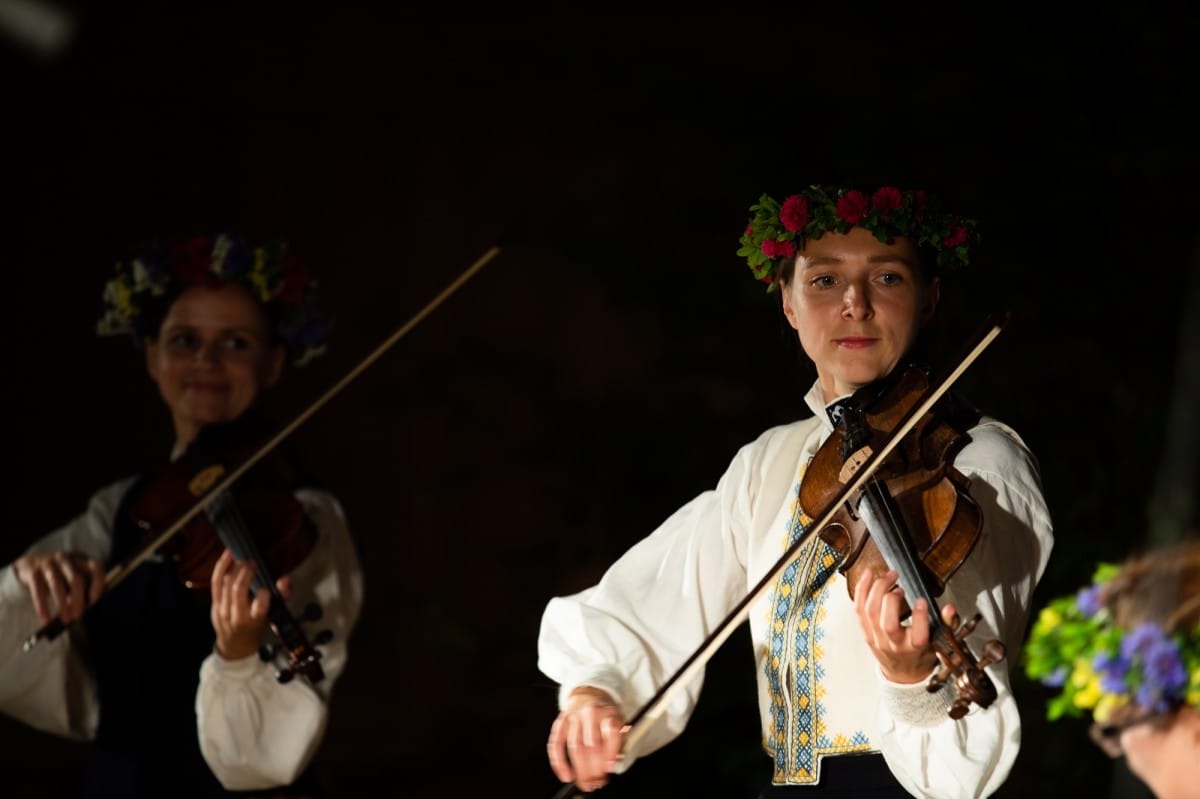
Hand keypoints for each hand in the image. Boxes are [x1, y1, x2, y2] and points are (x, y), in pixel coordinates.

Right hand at [13, 551, 105, 623]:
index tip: (94, 601)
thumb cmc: (59, 574)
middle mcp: (66, 559)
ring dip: (62, 604)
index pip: (95, 567)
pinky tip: (46, 619)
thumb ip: (83, 587)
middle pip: (76, 578)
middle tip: (78, 615)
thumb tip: (88, 606)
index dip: (97, 584)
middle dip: (78, 599)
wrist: (29, 564)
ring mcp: (48, 564)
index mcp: (80, 559)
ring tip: (66, 619)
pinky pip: (38, 591)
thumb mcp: (73, 575)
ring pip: (57, 584)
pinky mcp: (33, 572)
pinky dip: (42, 607)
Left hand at [209, 548, 290, 660]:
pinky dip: (222, 566)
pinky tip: (228, 554)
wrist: (235, 644)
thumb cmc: (257, 627)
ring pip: (226, 584)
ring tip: (244, 560)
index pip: (259, 609)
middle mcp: (237, 616)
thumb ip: (282, 596)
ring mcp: (223, 610)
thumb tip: (285, 579)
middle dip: (246, 573)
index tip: (266, 588)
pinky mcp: (214, 603)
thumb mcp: (273, 616)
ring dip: (235, 568)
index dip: (263, 596)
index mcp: (255, 621)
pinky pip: (216, 582)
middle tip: (253, 563)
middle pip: (238, 591)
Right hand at [546, 686, 624, 791]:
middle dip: (594, 769)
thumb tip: (610, 768)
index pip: (611, 733)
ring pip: (575, 746)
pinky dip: (559, 763)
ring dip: (579, 770)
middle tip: (596, 783)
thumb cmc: (605, 718)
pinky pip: (555, 744)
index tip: (610, 768)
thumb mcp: (619, 725)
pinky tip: (566, 775)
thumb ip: (617, 745)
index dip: (611, 753)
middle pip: (592, 744)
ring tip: (585, 783)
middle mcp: (591, 712)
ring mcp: (574, 717)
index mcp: (609, 713)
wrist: (589, 696)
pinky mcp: (560, 722)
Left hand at [853, 567, 951, 683]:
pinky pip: (859, 609)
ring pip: (870, 613)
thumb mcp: (937, 642)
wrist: (902, 672)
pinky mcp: (865, 632)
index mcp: (915, 649)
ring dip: (876, 589)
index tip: (922, 600)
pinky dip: (862, 590)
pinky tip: (868, 576)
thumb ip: (946, 625)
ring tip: (888, 576)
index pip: (918, 636)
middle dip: (891, 598)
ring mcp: (877, 639)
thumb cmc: (919, 654)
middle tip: (899, 582)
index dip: (920, 616)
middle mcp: (894, 645)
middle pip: (888, 624)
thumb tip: (950, 609)